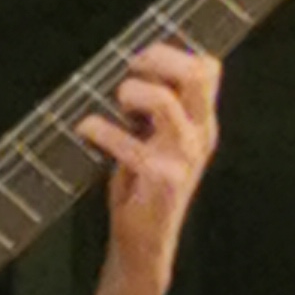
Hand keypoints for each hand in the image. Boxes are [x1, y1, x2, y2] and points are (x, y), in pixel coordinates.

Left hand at [77, 43, 220, 294]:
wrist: (145, 242)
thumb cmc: (143, 185)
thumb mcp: (158, 140)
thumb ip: (156, 108)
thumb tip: (133, 66)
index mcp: (201, 122)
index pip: (209, 69)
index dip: (173, 53)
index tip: (141, 62)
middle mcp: (200, 135)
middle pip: (198, 74)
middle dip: (158, 59)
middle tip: (130, 71)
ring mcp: (184, 157)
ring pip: (163, 102)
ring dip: (131, 92)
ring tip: (117, 104)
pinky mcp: (162, 179)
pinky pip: (129, 144)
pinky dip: (99, 130)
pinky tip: (86, 128)